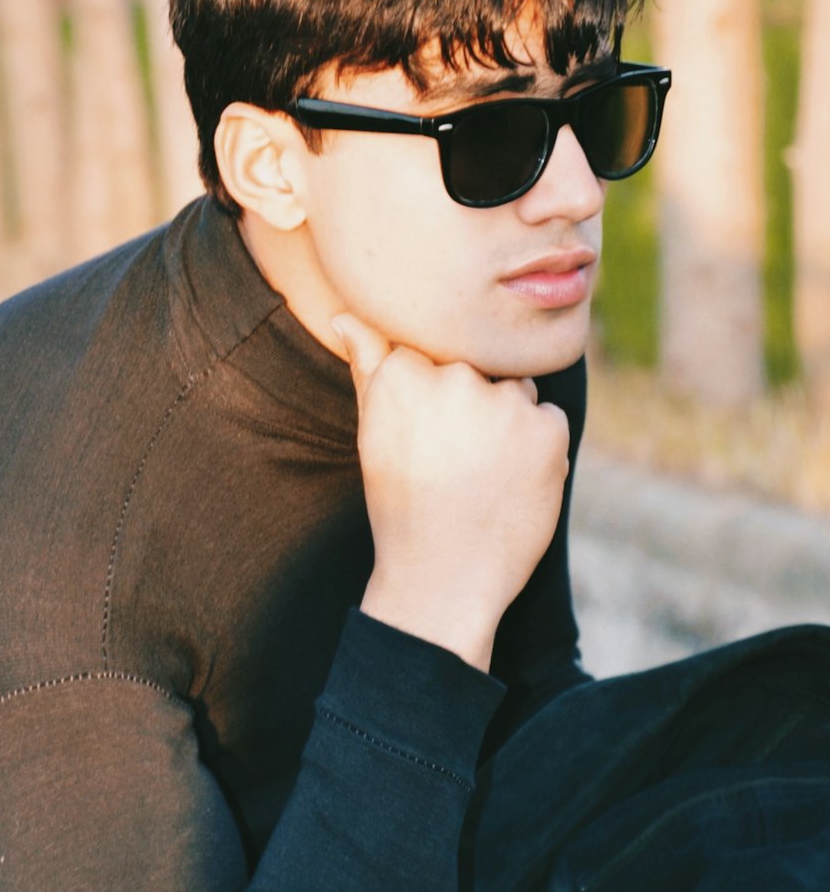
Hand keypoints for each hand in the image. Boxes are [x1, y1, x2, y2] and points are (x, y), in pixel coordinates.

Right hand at [333, 314, 569, 671]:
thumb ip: (367, 363)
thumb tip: (344, 314)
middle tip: (454, 461)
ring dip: (507, 420)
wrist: (442, 576)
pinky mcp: (548, 428)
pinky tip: (510, 483)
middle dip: (472, 403)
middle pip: (477, 365)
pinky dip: (538, 447)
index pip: (434, 348)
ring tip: (482, 472)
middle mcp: (455, 376)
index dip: (434, 392)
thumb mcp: (373, 431)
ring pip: (516, 389)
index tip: (427, 434)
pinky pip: (548, 418)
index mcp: (405, 372)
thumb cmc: (401, 503)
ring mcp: (504, 401)